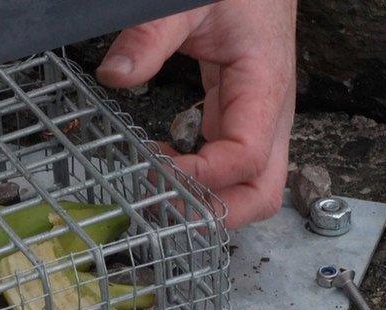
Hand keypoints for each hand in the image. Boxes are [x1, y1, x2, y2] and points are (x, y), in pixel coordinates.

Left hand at [96, 0, 296, 227]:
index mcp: (264, 87)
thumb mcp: (188, 3)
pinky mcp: (240, 117)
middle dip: (217, 212)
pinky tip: (164, 163)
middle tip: (163, 202)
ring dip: (209, 202)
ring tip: (158, 187)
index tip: (158, 168)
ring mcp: (259, 120)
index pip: (245, 158)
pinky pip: (230, 166)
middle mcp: (270, 114)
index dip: (204, 177)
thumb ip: (150, 36)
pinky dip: (202, 180)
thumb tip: (115, 75)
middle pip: (263, 192)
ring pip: (250, 187)